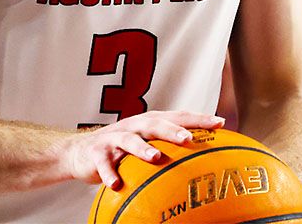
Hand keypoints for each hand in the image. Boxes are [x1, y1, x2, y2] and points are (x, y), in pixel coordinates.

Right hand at [60, 110, 224, 189]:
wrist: (81, 152)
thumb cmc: (123, 149)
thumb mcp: (146, 144)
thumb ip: (168, 148)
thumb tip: (205, 162)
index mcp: (149, 122)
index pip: (178, 116)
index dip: (198, 118)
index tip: (220, 123)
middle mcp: (134, 125)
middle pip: (155, 123)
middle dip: (172, 130)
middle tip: (189, 138)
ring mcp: (115, 138)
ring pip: (129, 140)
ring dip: (142, 148)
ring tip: (156, 158)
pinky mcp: (97, 152)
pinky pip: (104, 163)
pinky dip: (109, 173)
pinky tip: (116, 184)